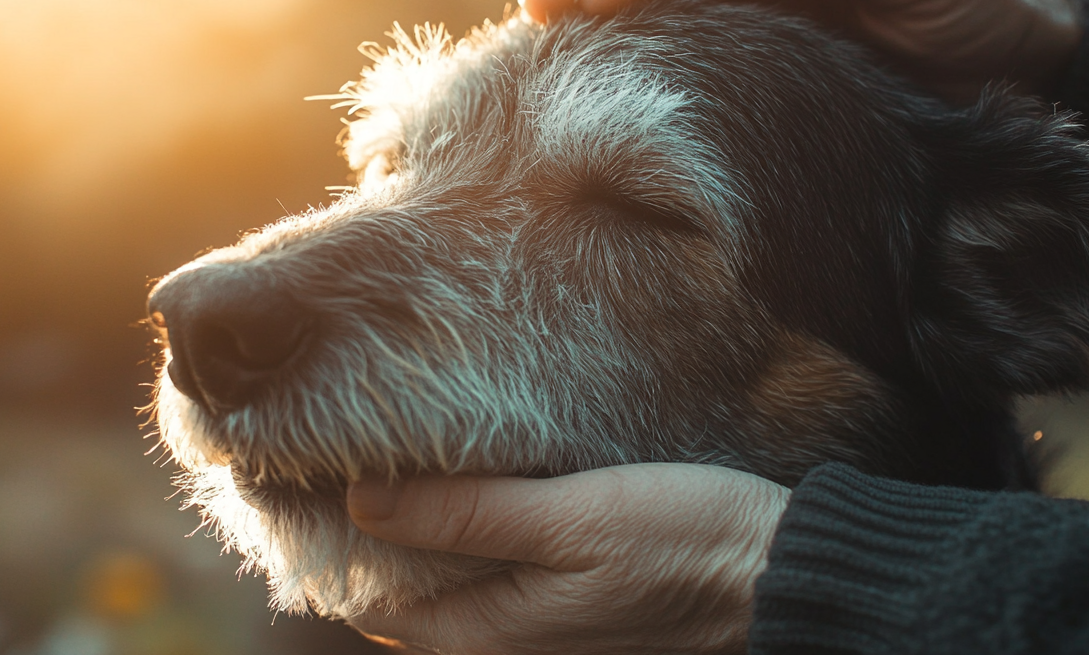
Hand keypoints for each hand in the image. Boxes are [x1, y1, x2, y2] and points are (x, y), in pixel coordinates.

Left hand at [344, 463, 790, 654]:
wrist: (778, 575)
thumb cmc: (684, 544)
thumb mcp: (571, 519)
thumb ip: (466, 516)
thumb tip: (361, 500)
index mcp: (488, 635)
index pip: (369, 598)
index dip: (334, 539)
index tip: (310, 473)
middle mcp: (504, 647)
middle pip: (403, 595)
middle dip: (368, 534)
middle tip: (342, 453)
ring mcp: (538, 632)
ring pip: (446, 587)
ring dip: (417, 535)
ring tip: (392, 459)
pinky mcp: (569, 607)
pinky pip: (490, 579)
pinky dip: (464, 540)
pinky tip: (470, 489)